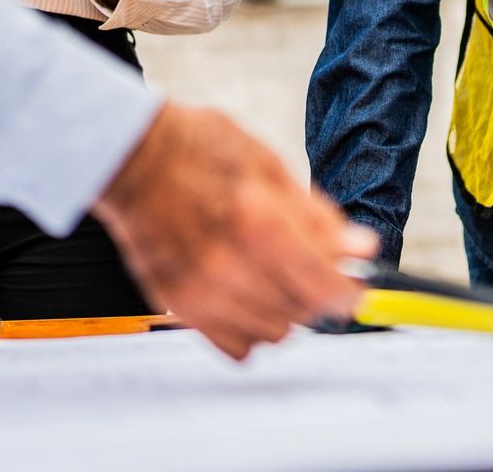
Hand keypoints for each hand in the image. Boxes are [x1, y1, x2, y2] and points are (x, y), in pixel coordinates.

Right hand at [93, 102, 374, 359]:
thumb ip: (317, 216)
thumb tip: (361, 250)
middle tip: (311, 263)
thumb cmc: (198, 148)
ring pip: (272, 332)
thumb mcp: (269, 165)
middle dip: (317, 292)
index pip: (322, 286)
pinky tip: (248, 293)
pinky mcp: (178, 304)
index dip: (349, 292)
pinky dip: (251, 327)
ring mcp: (199, 291)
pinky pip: (236, 344)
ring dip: (286, 308)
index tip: (355, 289)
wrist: (131, 157)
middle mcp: (228, 266)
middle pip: (301, 311)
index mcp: (257, 224)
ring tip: (273, 270)